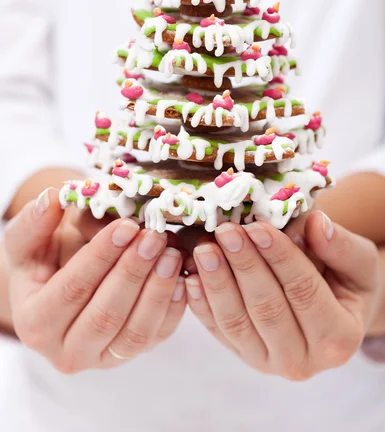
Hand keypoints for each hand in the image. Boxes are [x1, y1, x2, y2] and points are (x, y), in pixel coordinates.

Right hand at [5, 188, 185, 372]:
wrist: (59, 281)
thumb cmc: (43, 258)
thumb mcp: (28, 240)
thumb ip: (34, 222)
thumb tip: (52, 199)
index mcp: (34, 325)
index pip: (72, 290)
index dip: (101, 256)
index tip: (126, 226)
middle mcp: (66, 353)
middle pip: (106, 315)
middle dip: (133, 272)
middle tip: (154, 236)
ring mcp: (102, 359)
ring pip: (135, 333)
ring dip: (157, 290)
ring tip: (172, 252)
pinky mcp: (130, 354)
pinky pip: (157, 336)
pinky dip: (173, 307)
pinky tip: (182, 276)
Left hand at [185, 212, 379, 379]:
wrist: (335, 309)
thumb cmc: (348, 281)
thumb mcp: (359, 262)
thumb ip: (341, 246)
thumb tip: (316, 223)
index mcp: (340, 339)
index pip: (304, 293)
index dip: (280, 258)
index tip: (258, 227)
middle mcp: (303, 361)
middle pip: (267, 310)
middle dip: (244, 266)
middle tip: (226, 231)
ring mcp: (268, 363)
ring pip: (237, 323)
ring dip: (217, 283)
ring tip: (204, 248)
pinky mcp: (243, 355)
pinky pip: (217, 331)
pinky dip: (201, 304)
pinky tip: (191, 276)